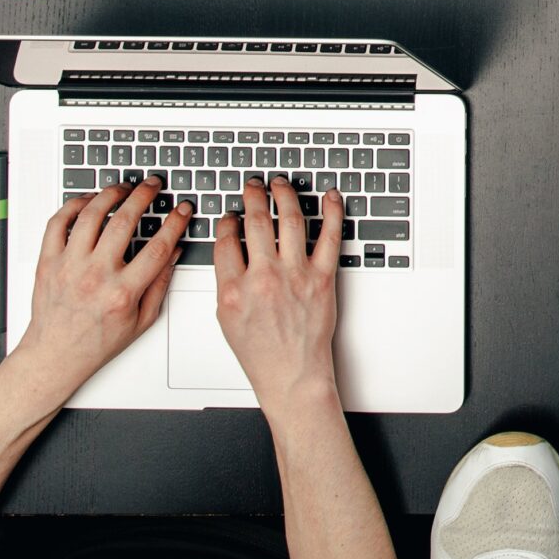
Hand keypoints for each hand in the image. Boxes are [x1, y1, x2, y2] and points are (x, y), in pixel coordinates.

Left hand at [9, 178, 192, 401]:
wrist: (55, 354)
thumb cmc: (96, 341)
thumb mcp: (141, 320)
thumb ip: (159, 284)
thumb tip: (173, 253)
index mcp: (122, 292)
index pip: (158, 247)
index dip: (175, 223)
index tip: (181, 210)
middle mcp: (95, 275)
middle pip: (125, 221)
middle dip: (144, 195)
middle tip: (152, 185)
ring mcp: (69, 266)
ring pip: (91, 215)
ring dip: (111, 194)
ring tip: (123, 187)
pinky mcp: (48, 262)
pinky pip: (58, 223)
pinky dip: (73, 205)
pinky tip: (87, 200)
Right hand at [213, 176, 345, 407]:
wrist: (292, 374)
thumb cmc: (261, 352)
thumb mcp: (226, 318)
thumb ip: (226, 281)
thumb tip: (229, 250)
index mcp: (233, 288)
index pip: (226, 239)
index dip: (228, 220)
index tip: (232, 213)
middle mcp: (264, 277)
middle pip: (255, 222)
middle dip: (253, 196)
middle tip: (253, 185)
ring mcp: (295, 275)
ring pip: (290, 220)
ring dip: (284, 195)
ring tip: (280, 185)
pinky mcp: (323, 278)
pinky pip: (330, 236)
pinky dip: (332, 212)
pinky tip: (330, 197)